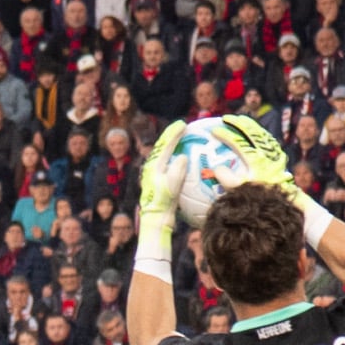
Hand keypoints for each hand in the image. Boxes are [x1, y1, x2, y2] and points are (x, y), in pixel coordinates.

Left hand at [135, 119, 187, 238]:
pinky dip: (179, 159)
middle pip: (164, 146)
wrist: (155, 220)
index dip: (174, 132)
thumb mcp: (170, 188)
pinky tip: (190, 161)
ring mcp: (158, 175)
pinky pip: (172, 166)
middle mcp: (154, 168)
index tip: (183, 124)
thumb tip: (183, 157)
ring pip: (167, 155)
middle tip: (183, 127)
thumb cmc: (162, 205)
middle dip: (173, 135)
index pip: (165, 144)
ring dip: (175, 146)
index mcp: (154, 166)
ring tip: (186, 140)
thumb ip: (176, 172)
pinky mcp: (162, 183)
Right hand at [207, 114, 302, 203]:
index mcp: (256, 160)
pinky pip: (270, 142)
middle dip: (238, 122)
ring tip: (240, 121)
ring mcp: (275, 155)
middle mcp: (267, 154)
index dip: (225, 134)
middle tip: (226, 119)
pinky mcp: (280, 160)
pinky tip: (256, 135)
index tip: (213, 130)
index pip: (238, 141)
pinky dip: (262, 135)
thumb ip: (227, 179)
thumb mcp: (241, 191)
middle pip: (252, 131)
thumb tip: (217, 168)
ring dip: (251, 126)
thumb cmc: (260, 200)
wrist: (284, 206)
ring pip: (262, 134)